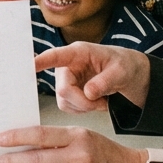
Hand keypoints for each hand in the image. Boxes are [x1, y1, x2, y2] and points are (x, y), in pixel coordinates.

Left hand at [0, 126, 149, 162]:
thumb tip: (26, 142)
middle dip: (14, 159)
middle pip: (37, 158)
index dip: (17, 137)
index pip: (40, 134)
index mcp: (78, 136)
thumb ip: (58, 139)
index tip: (1, 139)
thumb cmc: (104, 152)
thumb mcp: (83, 136)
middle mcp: (79, 156)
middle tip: (1, 160)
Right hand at [36, 42, 150, 112]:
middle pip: (63, 89)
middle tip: (101, 103)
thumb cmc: (125, 65)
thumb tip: (88, 92)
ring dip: (83, 107)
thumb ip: (105, 81)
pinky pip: (68, 107)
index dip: (42, 61)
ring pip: (64, 101)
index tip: (31, 66)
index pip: (56, 56)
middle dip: (82, 101)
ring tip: (101, 101)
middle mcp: (68, 65)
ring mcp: (67, 80)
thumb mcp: (121, 71)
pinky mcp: (69, 93)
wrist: (131, 76)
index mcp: (78, 53)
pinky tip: (95, 103)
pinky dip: (82, 110)